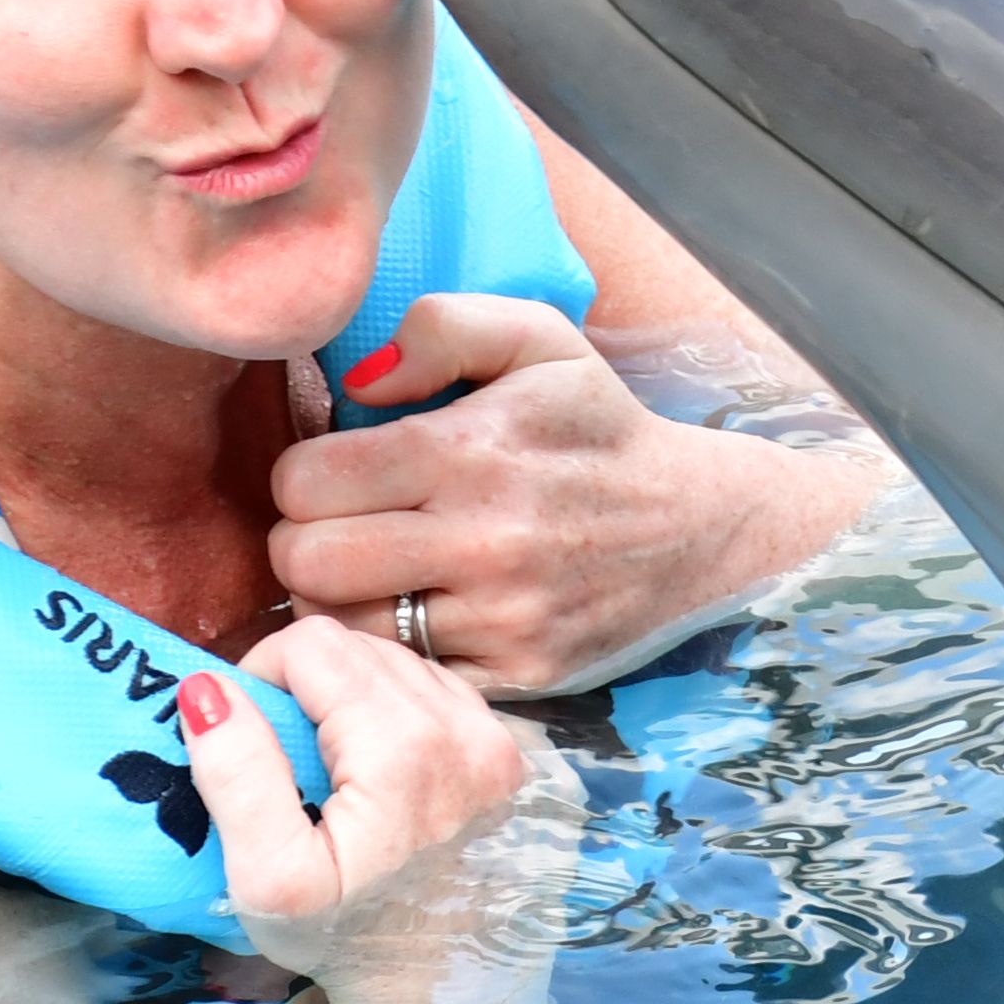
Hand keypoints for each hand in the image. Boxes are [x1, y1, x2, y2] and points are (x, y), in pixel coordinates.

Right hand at [169, 619, 553, 1003]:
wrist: (440, 998)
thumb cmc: (346, 942)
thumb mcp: (269, 878)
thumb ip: (236, 774)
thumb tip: (206, 686)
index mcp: (406, 746)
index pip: (313, 643)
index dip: (262, 673)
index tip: (249, 731)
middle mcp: (468, 727)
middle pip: (360, 646)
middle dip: (306, 682)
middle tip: (284, 751)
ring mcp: (502, 741)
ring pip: (402, 663)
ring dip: (353, 695)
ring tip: (329, 763)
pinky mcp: (515, 758)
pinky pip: (441, 693)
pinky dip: (398, 711)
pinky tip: (377, 769)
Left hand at [264, 293, 882, 693]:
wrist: (700, 525)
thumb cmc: (598, 427)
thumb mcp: (538, 339)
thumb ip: (440, 326)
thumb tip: (358, 382)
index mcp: (470, 451)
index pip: (304, 481)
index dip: (303, 476)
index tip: (336, 476)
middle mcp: (484, 541)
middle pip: (306, 561)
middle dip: (305, 541)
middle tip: (341, 529)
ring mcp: (501, 618)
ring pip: (343, 628)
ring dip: (341, 601)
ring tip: (376, 574)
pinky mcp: (517, 676)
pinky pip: (403, 677)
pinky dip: (392, 653)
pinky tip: (418, 618)